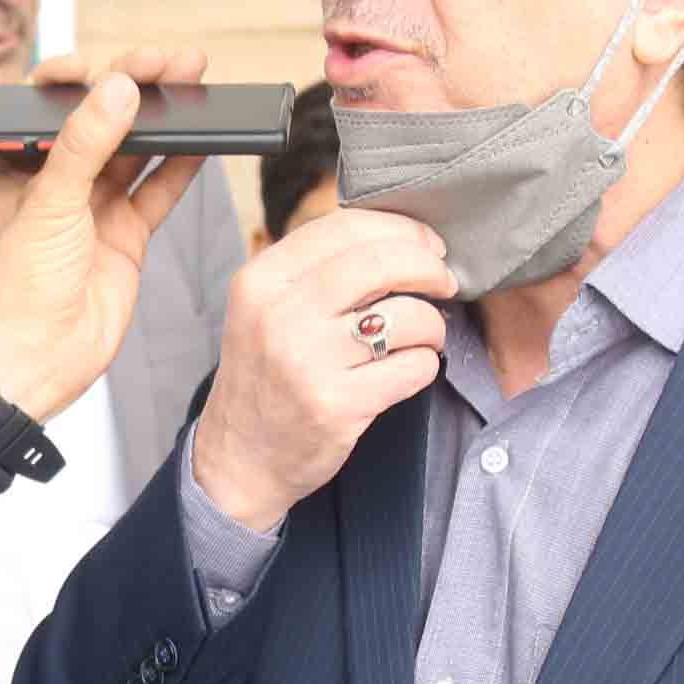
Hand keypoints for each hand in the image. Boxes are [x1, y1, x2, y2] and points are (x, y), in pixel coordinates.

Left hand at [0, 47, 212, 422]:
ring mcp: (93, 206)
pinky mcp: (124, 234)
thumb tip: (117, 88)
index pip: (51, 103)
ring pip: (135, 150)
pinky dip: (183, 165)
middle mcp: (55, 179)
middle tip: (174, 62)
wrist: (36, 361)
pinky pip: (158, 190)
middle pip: (101, 119)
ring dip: (166, 120)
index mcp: (17, 163)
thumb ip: (84, 144)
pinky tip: (207, 139)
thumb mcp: (48, 204)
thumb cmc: (17, 288)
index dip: (85, 76)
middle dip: (137, 87)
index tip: (118, 65)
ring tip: (198, 84)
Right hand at [187, 205, 456, 533]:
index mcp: (261, 280)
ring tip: (424, 337)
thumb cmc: (264, 376)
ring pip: (407, 316)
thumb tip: (397, 236)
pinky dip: (424, 365)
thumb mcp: (264, 309)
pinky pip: (413, 367)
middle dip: (429, 267)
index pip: (345, 226)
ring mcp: (306, 361)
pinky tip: (409, 370)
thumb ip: (314, 270)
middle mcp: (280, 314)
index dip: (401, 229)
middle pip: (382, 262)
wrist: (238, 457)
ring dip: (433, 325)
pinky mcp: (335, 405)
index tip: (427, 244)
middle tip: (445, 283)